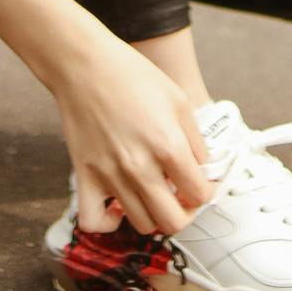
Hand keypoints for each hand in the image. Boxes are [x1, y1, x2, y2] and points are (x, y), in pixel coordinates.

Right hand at [49, 25, 213, 237]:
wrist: (85, 65)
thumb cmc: (131, 76)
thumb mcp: (178, 100)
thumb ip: (196, 141)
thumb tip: (203, 171)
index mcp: (168, 145)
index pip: (200, 194)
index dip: (206, 190)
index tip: (201, 181)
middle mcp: (139, 167)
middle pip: (174, 222)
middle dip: (185, 212)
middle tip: (181, 194)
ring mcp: (110, 176)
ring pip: (142, 225)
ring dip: (153, 214)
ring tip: (153, 193)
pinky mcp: (85, 177)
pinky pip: (94, 222)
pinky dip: (109, 223)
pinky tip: (118, 205)